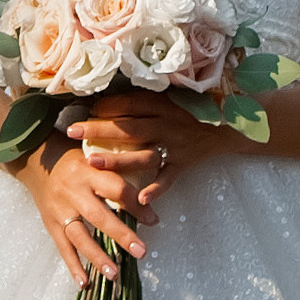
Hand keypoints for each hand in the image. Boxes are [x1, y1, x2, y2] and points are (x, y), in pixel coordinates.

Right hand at [29, 134, 144, 291]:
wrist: (38, 160)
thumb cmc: (76, 160)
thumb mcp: (97, 159)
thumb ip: (118, 176)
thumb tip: (148, 201)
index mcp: (89, 172)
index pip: (116, 189)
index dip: (136, 205)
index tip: (153, 220)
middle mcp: (74, 192)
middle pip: (99, 216)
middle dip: (121, 235)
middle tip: (142, 252)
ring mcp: (60, 210)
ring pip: (80, 236)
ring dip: (97, 256)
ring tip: (114, 274)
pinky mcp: (51, 224)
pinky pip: (63, 248)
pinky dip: (73, 266)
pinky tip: (85, 283)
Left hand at [68, 95, 242, 224]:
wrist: (227, 127)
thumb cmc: (190, 112)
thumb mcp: (168, 99)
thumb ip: (141, 101)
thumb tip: (103, 103)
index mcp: (161, 105)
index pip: (129, 103)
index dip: (105, 107)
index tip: (84, 110)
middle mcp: (166, 124)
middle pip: (128, 127)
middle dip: (98, 129)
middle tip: (72, 131)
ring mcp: (175, 146)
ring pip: (144, 154)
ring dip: (118, 160)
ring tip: (93, 162)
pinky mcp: (183, 165)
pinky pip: (168, 178)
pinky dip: (156, 189)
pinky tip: (140, 199)